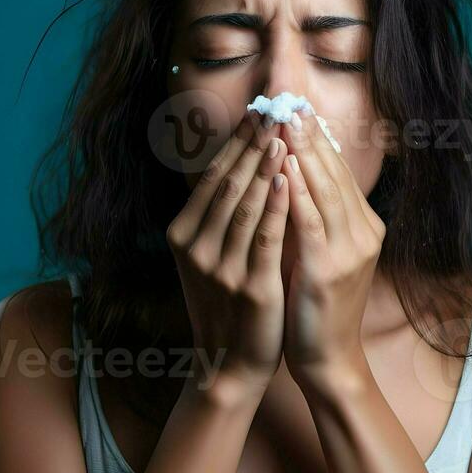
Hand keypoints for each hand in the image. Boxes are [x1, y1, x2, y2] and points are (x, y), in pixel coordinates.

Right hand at [166, 110, 290, 395]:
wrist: (231, 362)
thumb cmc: (226, 302)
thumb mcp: (208, 255)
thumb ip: (216, 214)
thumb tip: (236, 162)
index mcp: (184, 234)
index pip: (213, 177)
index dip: (236, 142)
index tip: (257, 112)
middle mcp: (196, 247)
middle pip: (228, 183)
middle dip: (253, 143)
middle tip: (273, 110)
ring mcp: (221, 268)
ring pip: (246, 204)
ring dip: (265, 165)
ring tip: (282, 133)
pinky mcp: (251, 286)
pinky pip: (266, 236)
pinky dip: (276, 205)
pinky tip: (287, 179)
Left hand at [278, 110, 386, 389]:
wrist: (327, 357)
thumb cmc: (317, 303)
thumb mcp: (322, 250)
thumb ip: (314, 214)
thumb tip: (291, 169)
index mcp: (364, 225)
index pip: (339, 170)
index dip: (317, 137)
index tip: (297, 106)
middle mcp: (363, 232)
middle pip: (333, 171)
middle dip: (309, 134)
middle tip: (289, 100)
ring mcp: (349, 250)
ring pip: (323, 188)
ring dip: (302, 151)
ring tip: (284, 120)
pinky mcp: (327, 268)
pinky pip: (309, 220)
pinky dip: (295, 190)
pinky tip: (280, 166)